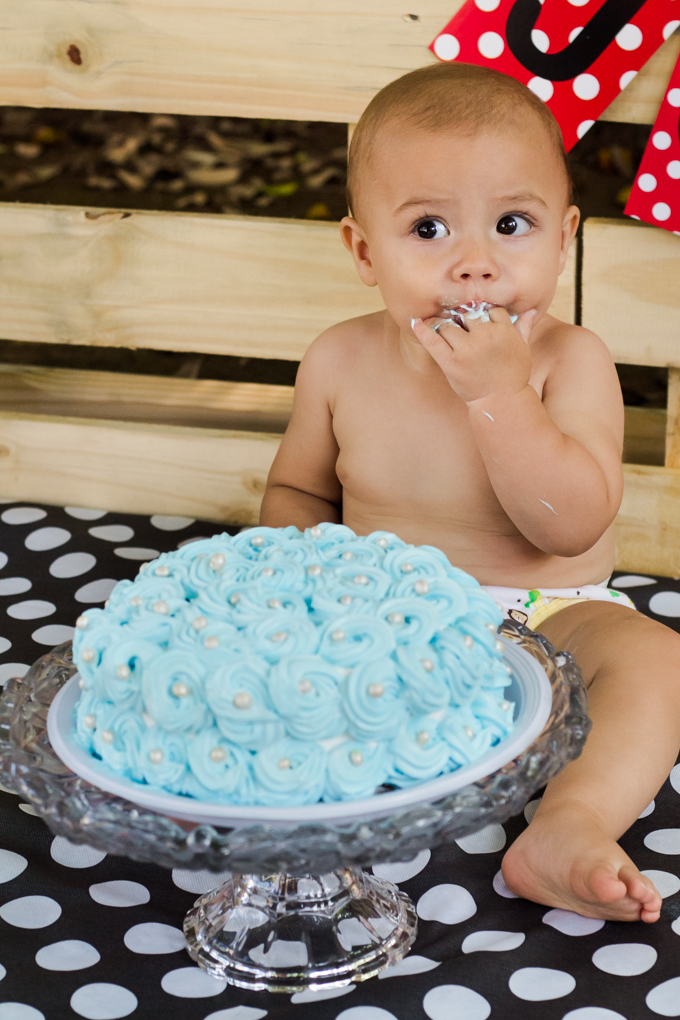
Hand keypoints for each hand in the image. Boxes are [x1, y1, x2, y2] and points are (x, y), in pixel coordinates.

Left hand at [411, 306, 535, 404]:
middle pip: (467, 315)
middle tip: (461, 326)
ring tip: (445, 331)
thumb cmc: (513, 376)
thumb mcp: (523, 350)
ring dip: (445, 326)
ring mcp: (466, 349)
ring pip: (448, 325)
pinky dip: (422, 330)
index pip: (489, 309)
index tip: (480, 322)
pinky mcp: (451, 363)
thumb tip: (532, 311)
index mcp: (503, 330)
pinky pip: (433, 341)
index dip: (484, 315)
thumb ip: (524, 328)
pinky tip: (415, 322)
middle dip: (463, 319)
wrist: (501, 402)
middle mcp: (484, 336)